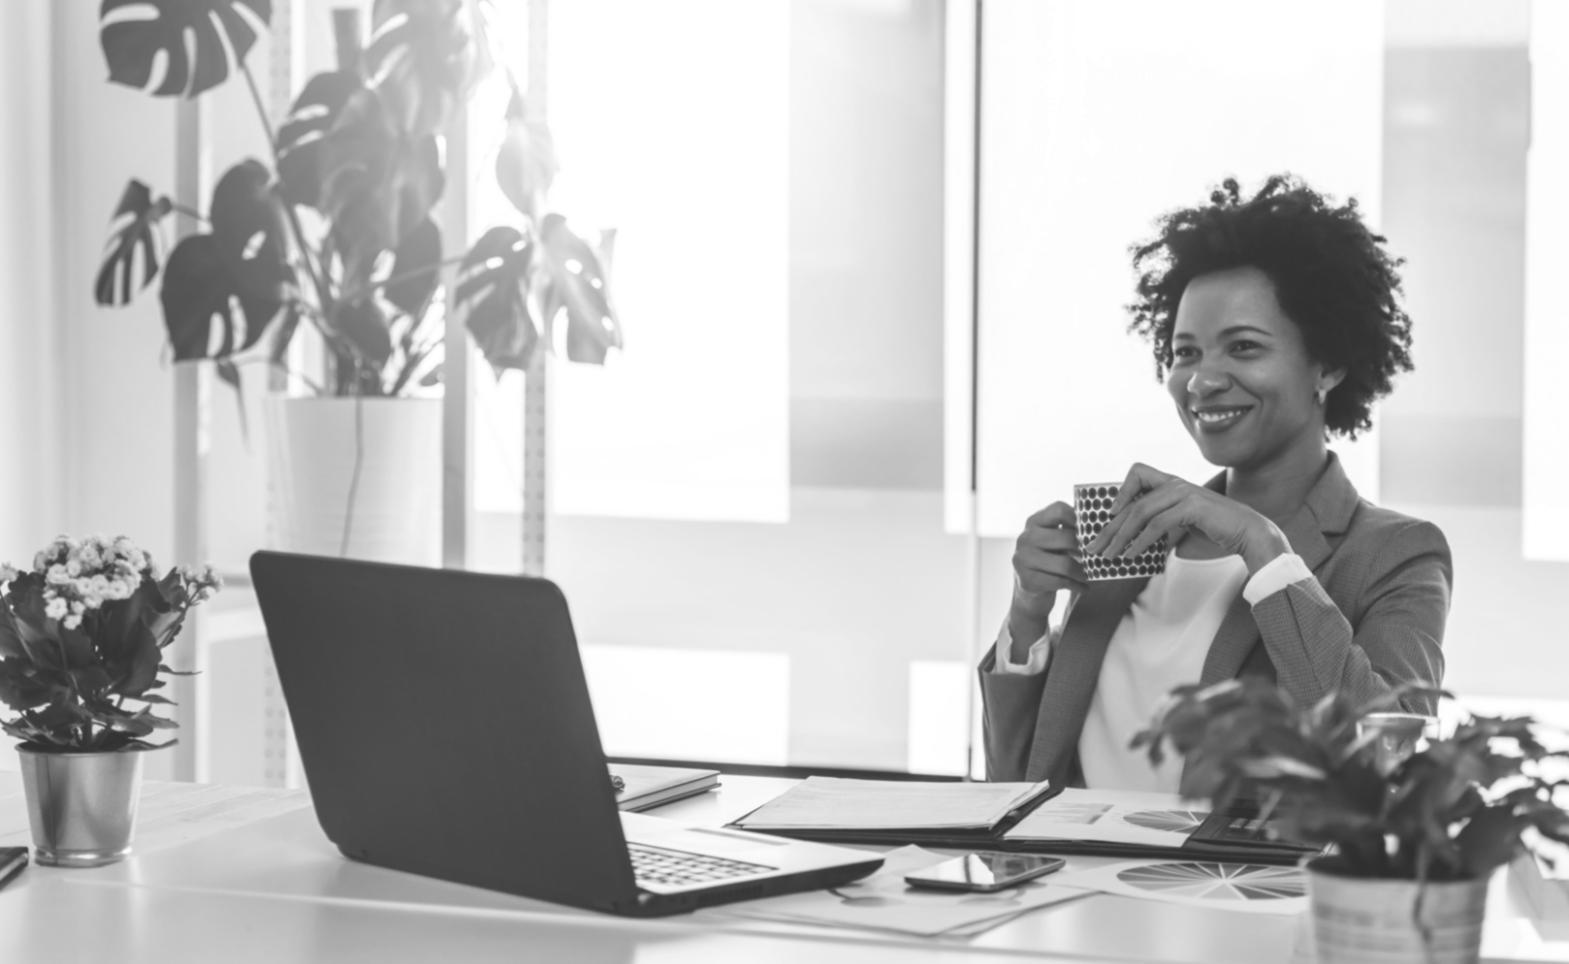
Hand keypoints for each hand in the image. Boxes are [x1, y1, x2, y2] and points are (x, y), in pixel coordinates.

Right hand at [1008, 502, 1087, 647]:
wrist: (1031, 592)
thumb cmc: (1050, 560)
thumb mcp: (1056, 540)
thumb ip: (1069, 529)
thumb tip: (1099, 526)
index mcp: (1033, 522)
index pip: (1059, 510)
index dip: (1078, 519)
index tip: (1089, 532)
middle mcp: (1025, 538)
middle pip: (1066, 538)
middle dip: (1085, 550)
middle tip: (1094, 558)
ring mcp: (1023, 559)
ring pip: (1065, 564)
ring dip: (1082, 572)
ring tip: (1089, 576)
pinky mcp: (1027, 581)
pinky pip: (1061, 582)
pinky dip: (1077, 586)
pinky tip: (1083, 587)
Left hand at [1084, 463, 1290, 571]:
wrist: (1249, 533)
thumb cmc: (1215, 530)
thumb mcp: (1182, 524)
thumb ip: (1160, 525)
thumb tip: (1132, 542)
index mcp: (1173, 483)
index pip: (1138, 472)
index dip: (1120, 491)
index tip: (1107, 514)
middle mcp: (1176, 483)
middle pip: (1132, 501)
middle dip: (1110, 527)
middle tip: (1094, 547)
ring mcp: (1184, 493)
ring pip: (1140, 512)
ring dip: (1121, 537)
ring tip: (1109, 556)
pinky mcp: (1192, 507)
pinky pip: (1157, 524)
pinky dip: (1140, 542)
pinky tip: (1131, 555)